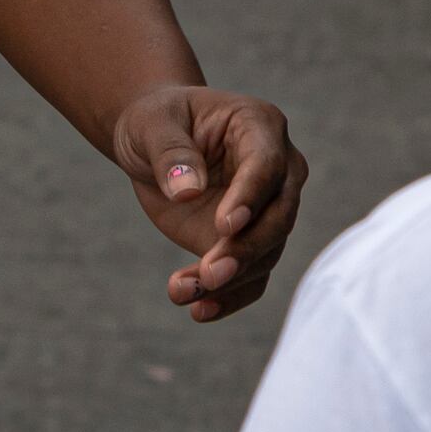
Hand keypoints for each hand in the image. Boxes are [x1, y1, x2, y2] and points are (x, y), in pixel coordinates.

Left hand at [112, 82, 306, 320]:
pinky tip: (199, 310)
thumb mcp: (151, 124)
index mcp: (260, 126)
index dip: (250, 198)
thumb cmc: (156, 121)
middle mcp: (278, 169)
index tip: (224, 226)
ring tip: (183, 293)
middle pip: (279, 216)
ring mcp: (266, 208)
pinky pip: (251, 275)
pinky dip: (228, 297)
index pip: (267, 166)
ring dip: (230, 280)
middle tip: (211, 274)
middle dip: (247, 249)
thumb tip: (187, 186)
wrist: (153, 142)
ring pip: (266, 252)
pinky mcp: (247, 240)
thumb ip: (170, 152)